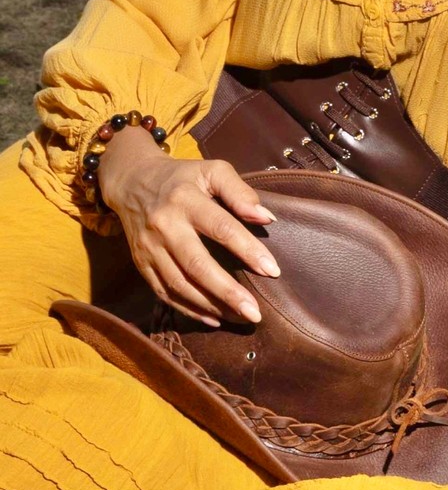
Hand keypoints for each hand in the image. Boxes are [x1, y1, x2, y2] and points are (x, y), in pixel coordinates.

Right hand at [98, 129, 279, 327]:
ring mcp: (149, 248)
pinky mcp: (141, 264)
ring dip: (210, 306)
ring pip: (179, 284)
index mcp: (185, 199)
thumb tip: (266, 218)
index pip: (221, 228)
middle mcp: (164, 225)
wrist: (132, 181)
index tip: (272, 270)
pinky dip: (188, 310)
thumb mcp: (212, 170)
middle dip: (227, 292)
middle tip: (254, 313)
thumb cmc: (182, 177)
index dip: (248, 250)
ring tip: (240, 317)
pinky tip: (213, 318)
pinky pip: (164, 293)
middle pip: (197, 264)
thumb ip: (239, 192)